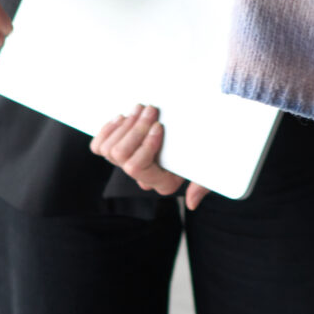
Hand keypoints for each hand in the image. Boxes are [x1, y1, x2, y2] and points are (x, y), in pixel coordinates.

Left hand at [92, 104, 210, 209]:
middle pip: (120, 156)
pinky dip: (108, 130)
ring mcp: (129, 164)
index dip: (144, 145)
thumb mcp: (213, 164)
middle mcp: (143, 177)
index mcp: (163, 182)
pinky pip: (100, 146)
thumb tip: (191, 204)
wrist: (205, 129)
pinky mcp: (119, 150)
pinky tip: (123, 117)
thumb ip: (203, 184)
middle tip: (151, 109)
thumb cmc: (211, 147)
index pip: (137, 168)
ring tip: (141, 109)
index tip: (160, 126)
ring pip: (110, 150)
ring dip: (125, 124)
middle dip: (135, 129)